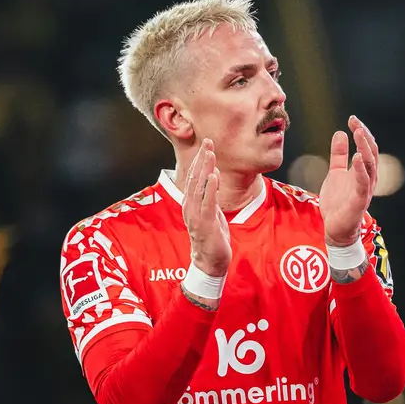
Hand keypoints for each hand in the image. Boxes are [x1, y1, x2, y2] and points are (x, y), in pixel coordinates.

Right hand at [181, 138, 230, 278]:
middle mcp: (190, 206)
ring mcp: (196, 215)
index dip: (199, 160)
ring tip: (210, 153)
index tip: (206, 145)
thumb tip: (214, 175)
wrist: (209, 261)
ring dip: (205, 168)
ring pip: (200, 187)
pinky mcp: (205, 223)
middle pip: (195, 178)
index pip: (194, 178)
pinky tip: (213, 176)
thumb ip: (211, 195)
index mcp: (191, 203)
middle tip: (208, 142)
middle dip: (202, 159)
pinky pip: (207, 203)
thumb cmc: (211, 237)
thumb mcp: (212, 212)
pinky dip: (210, 188)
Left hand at [319, 115, 377, 247]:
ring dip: (365, 148)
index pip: (367, 147)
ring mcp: (366, 189)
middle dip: (364, 136)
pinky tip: (357, 157)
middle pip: (372, 153)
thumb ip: (338, 155)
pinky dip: (361, 169)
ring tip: (358, 133)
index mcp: (364, 171)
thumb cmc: (338, 202)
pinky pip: (363, 183)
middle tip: (355, 122)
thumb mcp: (335, 173)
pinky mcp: (360, 200)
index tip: (352, 119)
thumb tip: (340, 133)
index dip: (361, 132)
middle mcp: (368, 178)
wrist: (335, 228)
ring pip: (370, 165)